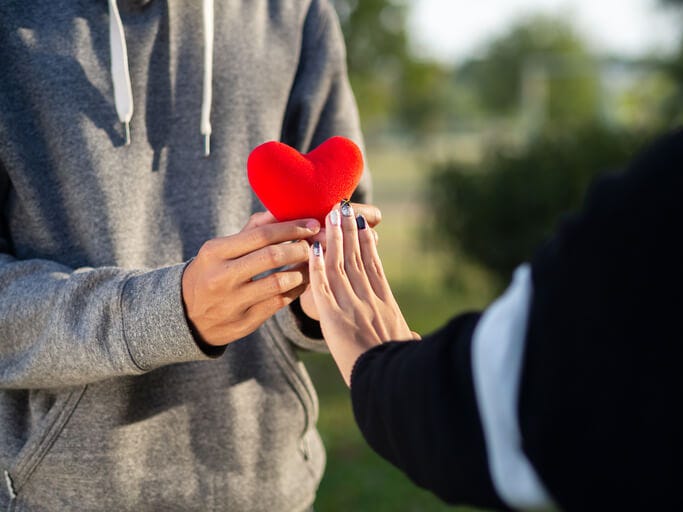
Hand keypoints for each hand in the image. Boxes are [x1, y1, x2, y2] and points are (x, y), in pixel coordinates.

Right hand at [182, 212, 319, 345]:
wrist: (187, 317)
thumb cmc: (211, 273)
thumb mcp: (219, 250)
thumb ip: (250, 231)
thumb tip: (279, 211)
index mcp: (215, 252)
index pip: (261, 235)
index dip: (291, 228)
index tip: (312, 225)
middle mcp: (221, 277)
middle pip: (272, 257)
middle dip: (300, 248)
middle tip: (314, 245)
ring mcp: (233, 302)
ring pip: (279, 282)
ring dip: (303, 271)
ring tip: (313, 263)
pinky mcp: (244, 322)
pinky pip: (279, 303)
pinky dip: (296, 290)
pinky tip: (303, 281)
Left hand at [308, 203, 417, 385]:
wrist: (394, 383)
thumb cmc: (406, 370)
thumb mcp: (409, 349)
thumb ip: (408, 338)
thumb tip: (416, 339)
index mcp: (387, 305)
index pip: (374, 268)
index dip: (368, 245)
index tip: (363, 227)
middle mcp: (370, 300)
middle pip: (357, 258)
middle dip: (350, 231)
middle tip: (343, 209)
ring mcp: (352, 307)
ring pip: (340, 265)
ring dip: (334, 238)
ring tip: (328, 217)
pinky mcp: (334, 318)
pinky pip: (322, 287)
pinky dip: (317, 267)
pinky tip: (312, 249)